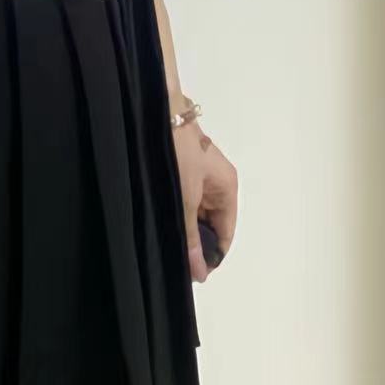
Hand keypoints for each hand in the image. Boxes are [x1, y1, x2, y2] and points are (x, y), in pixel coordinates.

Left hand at [172, 117, 237, 284]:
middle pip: (209, 225)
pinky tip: (158, 220)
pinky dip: (173, 212)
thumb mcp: (185, 199)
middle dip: (194, 242)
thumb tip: (199, 272)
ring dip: (181, 227)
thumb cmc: (178, 152)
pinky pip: (182, 200)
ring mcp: (198, 177)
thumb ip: (190, 237)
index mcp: (227, 189)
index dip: (211, 256)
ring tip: (163, 241)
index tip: (191, 273)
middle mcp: (216, 184)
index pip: (225, 235)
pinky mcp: (181, 170)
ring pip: (193, 214)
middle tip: (172, 258)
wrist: (156, 112)